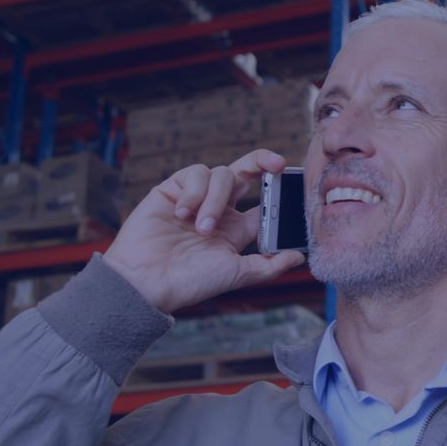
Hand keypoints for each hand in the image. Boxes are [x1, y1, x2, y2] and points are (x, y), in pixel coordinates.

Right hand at [103, 149, 304, 312]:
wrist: (146, 282)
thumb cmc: (190, 282)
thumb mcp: (237, 273)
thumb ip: (269, 264)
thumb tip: (300, 256)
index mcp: (238, 229)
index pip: (265, 200)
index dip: (279, 188)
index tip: (290, 182)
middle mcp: (219, 209)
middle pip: (246, 172)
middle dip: (262, 162)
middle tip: (277, 164)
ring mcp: (196, 197)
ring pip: (222, 175)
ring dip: (215, 200)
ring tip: (201, 228)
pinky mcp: (172, 189)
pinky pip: (194, 173)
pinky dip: (193, 192)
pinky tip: (182, 214)